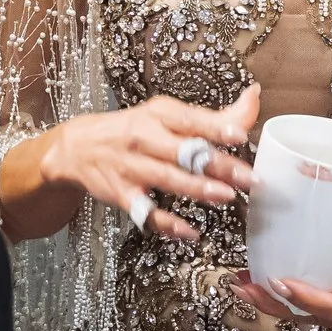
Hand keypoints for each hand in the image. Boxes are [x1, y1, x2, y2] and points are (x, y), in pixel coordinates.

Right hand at [36, 85, 258, 244]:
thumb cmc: (135, 129)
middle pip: (184, 151)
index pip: (191, 119)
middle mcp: (145, 138)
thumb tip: (254, 98)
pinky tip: (190, 232)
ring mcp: (132, 167)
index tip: (240, 135)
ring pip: (167, 179)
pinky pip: (146, 212)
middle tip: (248, 177)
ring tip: (226, 197)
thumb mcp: (167, 115)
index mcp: (160, 114)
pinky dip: (168, 224)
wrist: (78, 147)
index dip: (216, 127)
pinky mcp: (122, 194)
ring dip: (197, 189)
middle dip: (217, 165)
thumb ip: (213, 116)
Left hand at [229, 204, 331, 330]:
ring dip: (274, 304)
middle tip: (245, 287)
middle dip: (278, 305)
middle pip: (316, 317)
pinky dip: (284, 298)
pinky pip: (311, 306)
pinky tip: (260, 285)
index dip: (306, 300)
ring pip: (309, 316)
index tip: (279, 282)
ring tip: (243, 286)